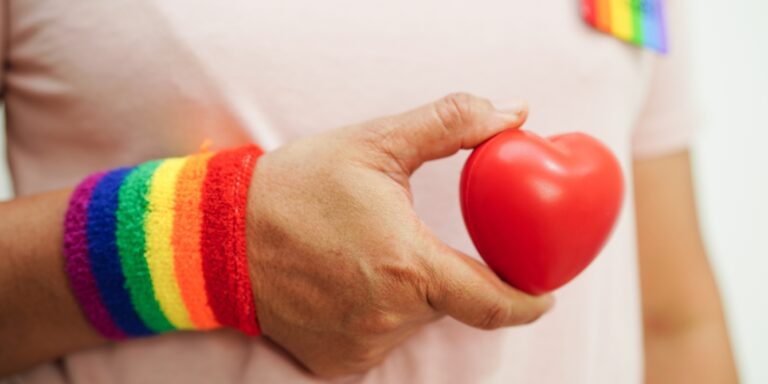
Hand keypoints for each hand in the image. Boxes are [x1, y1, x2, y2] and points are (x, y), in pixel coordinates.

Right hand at [246, 93, 553, 377]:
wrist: (217, 236)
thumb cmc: (296, 187)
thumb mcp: (375, 143)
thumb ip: (452, 124)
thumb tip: (513, 113)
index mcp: (409, 268)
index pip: (496, 304)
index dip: (528, 302)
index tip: (542, 293)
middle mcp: (389, 316)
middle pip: (450, 304)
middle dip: (447, 275)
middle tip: (415, 240)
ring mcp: (361, 344)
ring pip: (413, 321)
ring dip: (408, 293)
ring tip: (366, 255)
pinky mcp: (336, 361)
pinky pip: (379, 338)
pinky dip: (377, 313)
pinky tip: (345, 282)